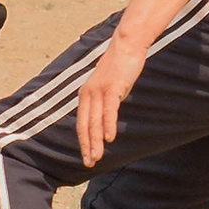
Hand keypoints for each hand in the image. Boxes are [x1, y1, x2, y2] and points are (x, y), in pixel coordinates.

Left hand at [75, 36, 145, 166]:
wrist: (127, 45)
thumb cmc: (120, 66)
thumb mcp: (108, 85)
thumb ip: (105, 100)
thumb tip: (107, 116)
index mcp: (85, 95)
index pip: (81, 123)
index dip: (83, 141)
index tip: (86, 156)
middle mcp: (88, 94)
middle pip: (85, 126)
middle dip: (87, 146)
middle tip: (89, 163)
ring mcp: (99, 91)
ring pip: (95, 121)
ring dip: (96, 141)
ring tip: (97, 157)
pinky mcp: (112, 88)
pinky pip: (109, 110)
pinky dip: (108, 125)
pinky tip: (110, 138)